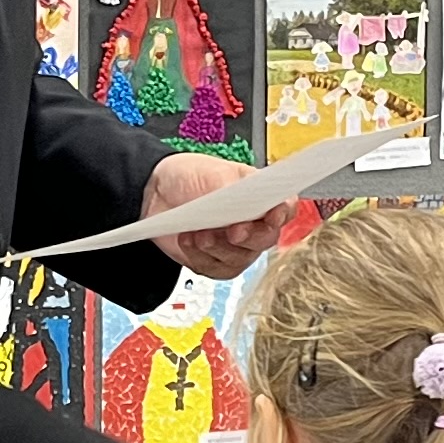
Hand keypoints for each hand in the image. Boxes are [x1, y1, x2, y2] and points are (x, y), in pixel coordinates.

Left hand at [145, 153, 288, 280]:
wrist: (158, 194)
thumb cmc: (190, 177)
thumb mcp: (213, 173)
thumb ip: (235, 187)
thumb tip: (250, 197)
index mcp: (261, 195)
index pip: (285, 207)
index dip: (283, 212)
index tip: (273, 214)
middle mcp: (254, 224)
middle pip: (267, 239)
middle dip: (249, 237)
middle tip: (232, 231)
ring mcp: (237, 246)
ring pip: (240, 258)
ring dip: (216, 246)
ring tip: (198, 232)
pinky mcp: (217, 262)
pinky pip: (215, 269)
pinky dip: (199, 256)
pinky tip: (188, 239)